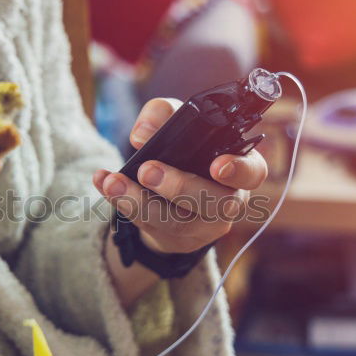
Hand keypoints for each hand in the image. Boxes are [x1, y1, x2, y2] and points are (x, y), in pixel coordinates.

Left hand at [93, 97, 267, 255]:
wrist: (171, 192)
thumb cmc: (185, 151)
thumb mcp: (178, 124)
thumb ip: (163, 115)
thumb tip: (143, 135)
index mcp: (238, 170)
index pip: (252, 173)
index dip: (239, 170)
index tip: (217, 165)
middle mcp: (227, 202)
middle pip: (214, 203)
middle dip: (179, 187)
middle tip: (148, 169)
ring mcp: (202, 227)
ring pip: (176, 222)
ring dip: (139, 201)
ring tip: (113, 181)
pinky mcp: (176, 240)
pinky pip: (149, 227)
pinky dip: (121, 203)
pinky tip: (102, 183)